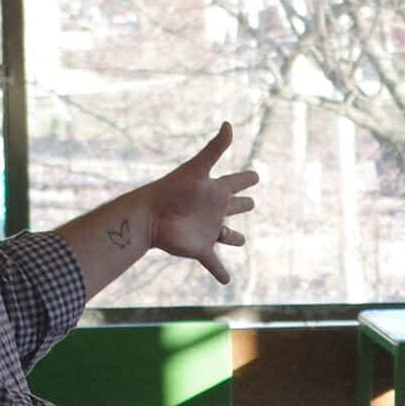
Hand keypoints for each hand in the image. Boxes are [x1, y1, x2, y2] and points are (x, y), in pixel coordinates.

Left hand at [143, 123, 260, 283]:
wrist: (148, 216)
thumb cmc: (172, 190)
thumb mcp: (197, 169)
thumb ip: (215, 148)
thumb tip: (228, 124)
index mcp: (215, 190)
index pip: (236, 182)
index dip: (247, 179)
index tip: (256, 176)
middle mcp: (213, 209)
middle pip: (233, 206)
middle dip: (243, 204)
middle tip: (250, 201)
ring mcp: (208, 230)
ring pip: (226, 234)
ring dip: (234, 237)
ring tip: (240, 240)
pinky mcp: (201, 248)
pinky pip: (213, 261)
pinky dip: (220, 271)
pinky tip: (226, 281)